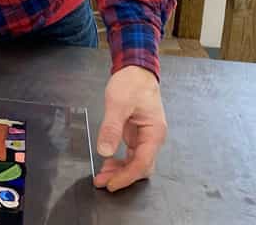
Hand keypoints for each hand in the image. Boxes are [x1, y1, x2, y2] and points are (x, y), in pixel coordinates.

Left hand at [94, 65, 166, 191]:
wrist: (135, 70)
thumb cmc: (131, 83)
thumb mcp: (117, 104)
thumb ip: (111, 128)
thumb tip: (105, 151)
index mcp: (154, 132)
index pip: (143, 163)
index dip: (127, 176)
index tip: (111, 183)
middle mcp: (152, 137)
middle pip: (141, 167)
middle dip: (122, 176)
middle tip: (101, 182)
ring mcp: (146, 137)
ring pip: (136, 162)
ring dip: (120, 170)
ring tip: (101, 175)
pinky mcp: (137, 134)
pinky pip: (132, 154)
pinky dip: (120, 161)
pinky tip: (108, 162)